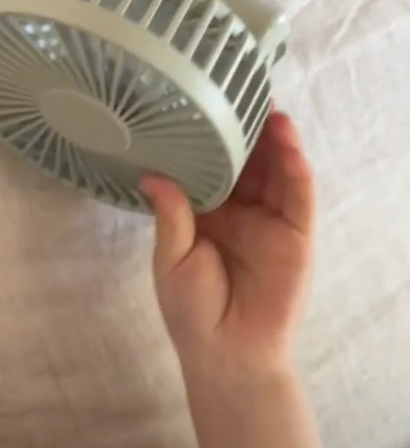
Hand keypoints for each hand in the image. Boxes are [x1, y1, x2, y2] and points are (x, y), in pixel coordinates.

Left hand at [141, 110, 314, 381]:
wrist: (226, 355)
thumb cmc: (191, 311)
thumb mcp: (171, 258)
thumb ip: (170, 215)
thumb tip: (151, 174)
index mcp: (205, 215)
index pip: (211, 167)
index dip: (209, 138)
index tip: (201, 105)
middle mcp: (239, 212)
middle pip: (247, 162)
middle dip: (245, 130)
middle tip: (240, 92)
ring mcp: (270, 221)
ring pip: (275, 171)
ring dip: (274, 140)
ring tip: (267, 108)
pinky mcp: (295, 235)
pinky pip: (298, 195)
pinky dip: (295, 167)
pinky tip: (288, 143)